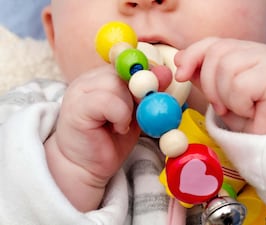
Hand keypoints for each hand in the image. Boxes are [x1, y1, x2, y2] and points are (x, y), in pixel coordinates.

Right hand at [45, 65, 139, 210]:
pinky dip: (120, 116)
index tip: (153, 90)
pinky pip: (108, 101)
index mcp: (102, 78)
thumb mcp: (135, 114)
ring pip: (116, 83)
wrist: (86, 166)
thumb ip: (147, 95)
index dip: (143, 73)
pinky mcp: (77, 107)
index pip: (127, 61)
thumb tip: (166, 73)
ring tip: (123, 124)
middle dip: (139, 91)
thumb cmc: (111, 140)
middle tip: (140, 111)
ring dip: (129, 106)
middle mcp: (89, 79)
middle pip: (122, 69)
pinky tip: (118, 128)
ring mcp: (80, 91)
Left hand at [175, 38, 265, 133]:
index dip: (192, 56)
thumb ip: (201, 75)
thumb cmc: (248, 116)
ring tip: (239, 107)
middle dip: (209, 85)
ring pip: (227, 67)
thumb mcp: (218, 94)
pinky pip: (240, 84)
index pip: (211, 43)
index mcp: (241, 52)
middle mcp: (255, 51)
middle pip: (215, 53)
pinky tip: (252, 109)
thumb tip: (180, 59)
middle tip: (221, 106)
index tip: (180, 75)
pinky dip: (239, 104)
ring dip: (225, 97)